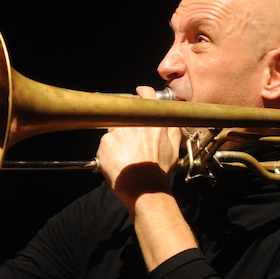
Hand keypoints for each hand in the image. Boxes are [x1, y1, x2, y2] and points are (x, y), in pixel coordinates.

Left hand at [97, 87, 182, 211]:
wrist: (144, 185)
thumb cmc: (158, 170)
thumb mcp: (173, 148)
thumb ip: (172, 129)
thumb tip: (171, 121)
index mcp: (154, 121)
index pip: (147, 96)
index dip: (143, 93)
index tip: (139, 93)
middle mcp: (136, 122)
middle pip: (128, 115)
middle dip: (128, 124)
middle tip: (130, 138)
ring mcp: (119, 130)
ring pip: (115, 129)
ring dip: (118, 139)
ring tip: (126, 156)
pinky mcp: (106, 141)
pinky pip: (106, 143)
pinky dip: (109, 151)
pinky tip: (118, 161)